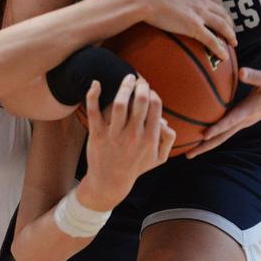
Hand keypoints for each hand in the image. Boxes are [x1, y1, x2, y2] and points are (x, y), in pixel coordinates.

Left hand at [77, 76, 175, 209]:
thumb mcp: (159, 158)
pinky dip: (93, 95)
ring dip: (124, 86)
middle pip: (140, 101)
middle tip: (138, 79)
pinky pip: (93, 111)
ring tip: (126, 78)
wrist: (110, 182)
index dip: (152, 93)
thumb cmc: (136, 167)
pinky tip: (96, 83)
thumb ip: (168, 139)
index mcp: (149, 139)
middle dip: (141, 85)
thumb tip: (166, 121)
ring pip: (119, 104)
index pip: (155, 106)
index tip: (148, 90)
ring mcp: (114, 135)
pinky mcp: (96, 135)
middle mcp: (133, 136)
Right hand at [136, 0, 235, 60]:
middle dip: (230, 22)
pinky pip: (211, 40)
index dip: (222, 8)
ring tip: (233, 43)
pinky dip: (219, 48)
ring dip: (230, 35)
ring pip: (222, 25)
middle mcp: (202, 0)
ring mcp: (199, 14)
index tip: (223, 14)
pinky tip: (224, 56)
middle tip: (231, 30)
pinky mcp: (193, 27)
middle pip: (223, 12)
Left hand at [185, 67, 260, 158]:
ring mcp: (244, 121)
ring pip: (223, 136)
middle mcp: (245, 120)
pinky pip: (225, 129)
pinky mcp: (244, 118)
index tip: (203, 136)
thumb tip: (241, 71)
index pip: (230, 122)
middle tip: (188, 155)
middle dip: (205, 146)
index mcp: (249, 111)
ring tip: (190, 151)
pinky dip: (213, 135)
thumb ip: (254, 75)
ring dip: (207, 144)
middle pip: (222, 137)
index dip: (217, 128)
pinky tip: (202, 136)